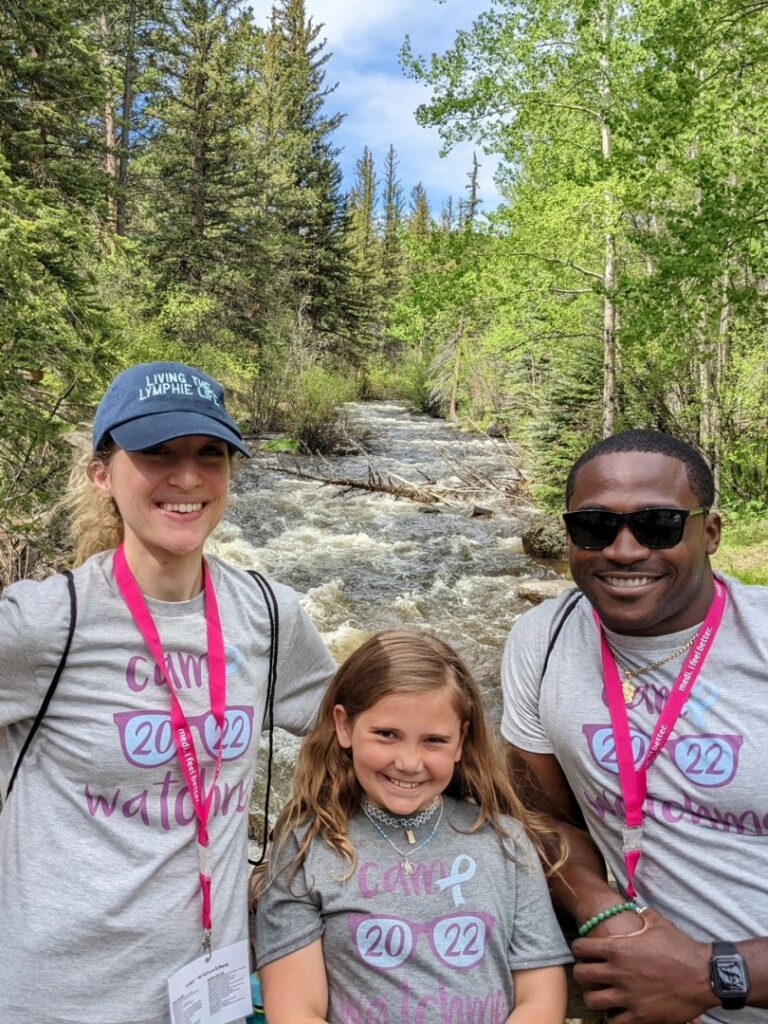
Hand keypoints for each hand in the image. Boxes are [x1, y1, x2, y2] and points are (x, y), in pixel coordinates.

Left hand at [571, 908, 713, 1023]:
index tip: (583, 951)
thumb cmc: (681, 948)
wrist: (704, 975)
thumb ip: (641, 914)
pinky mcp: (641, 1016)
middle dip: (582, 973)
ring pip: (593, 1000)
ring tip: (600, 993)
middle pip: (581, 975)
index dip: (578, 949)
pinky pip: (614, 1021)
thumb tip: (636, 909)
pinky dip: (612, 1016)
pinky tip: (617, 1010)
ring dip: (594, 996)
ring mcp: (628, 996)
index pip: (580, 948)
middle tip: (589, 972)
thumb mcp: (658, 923)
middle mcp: (618, 972)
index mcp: (618, 948)